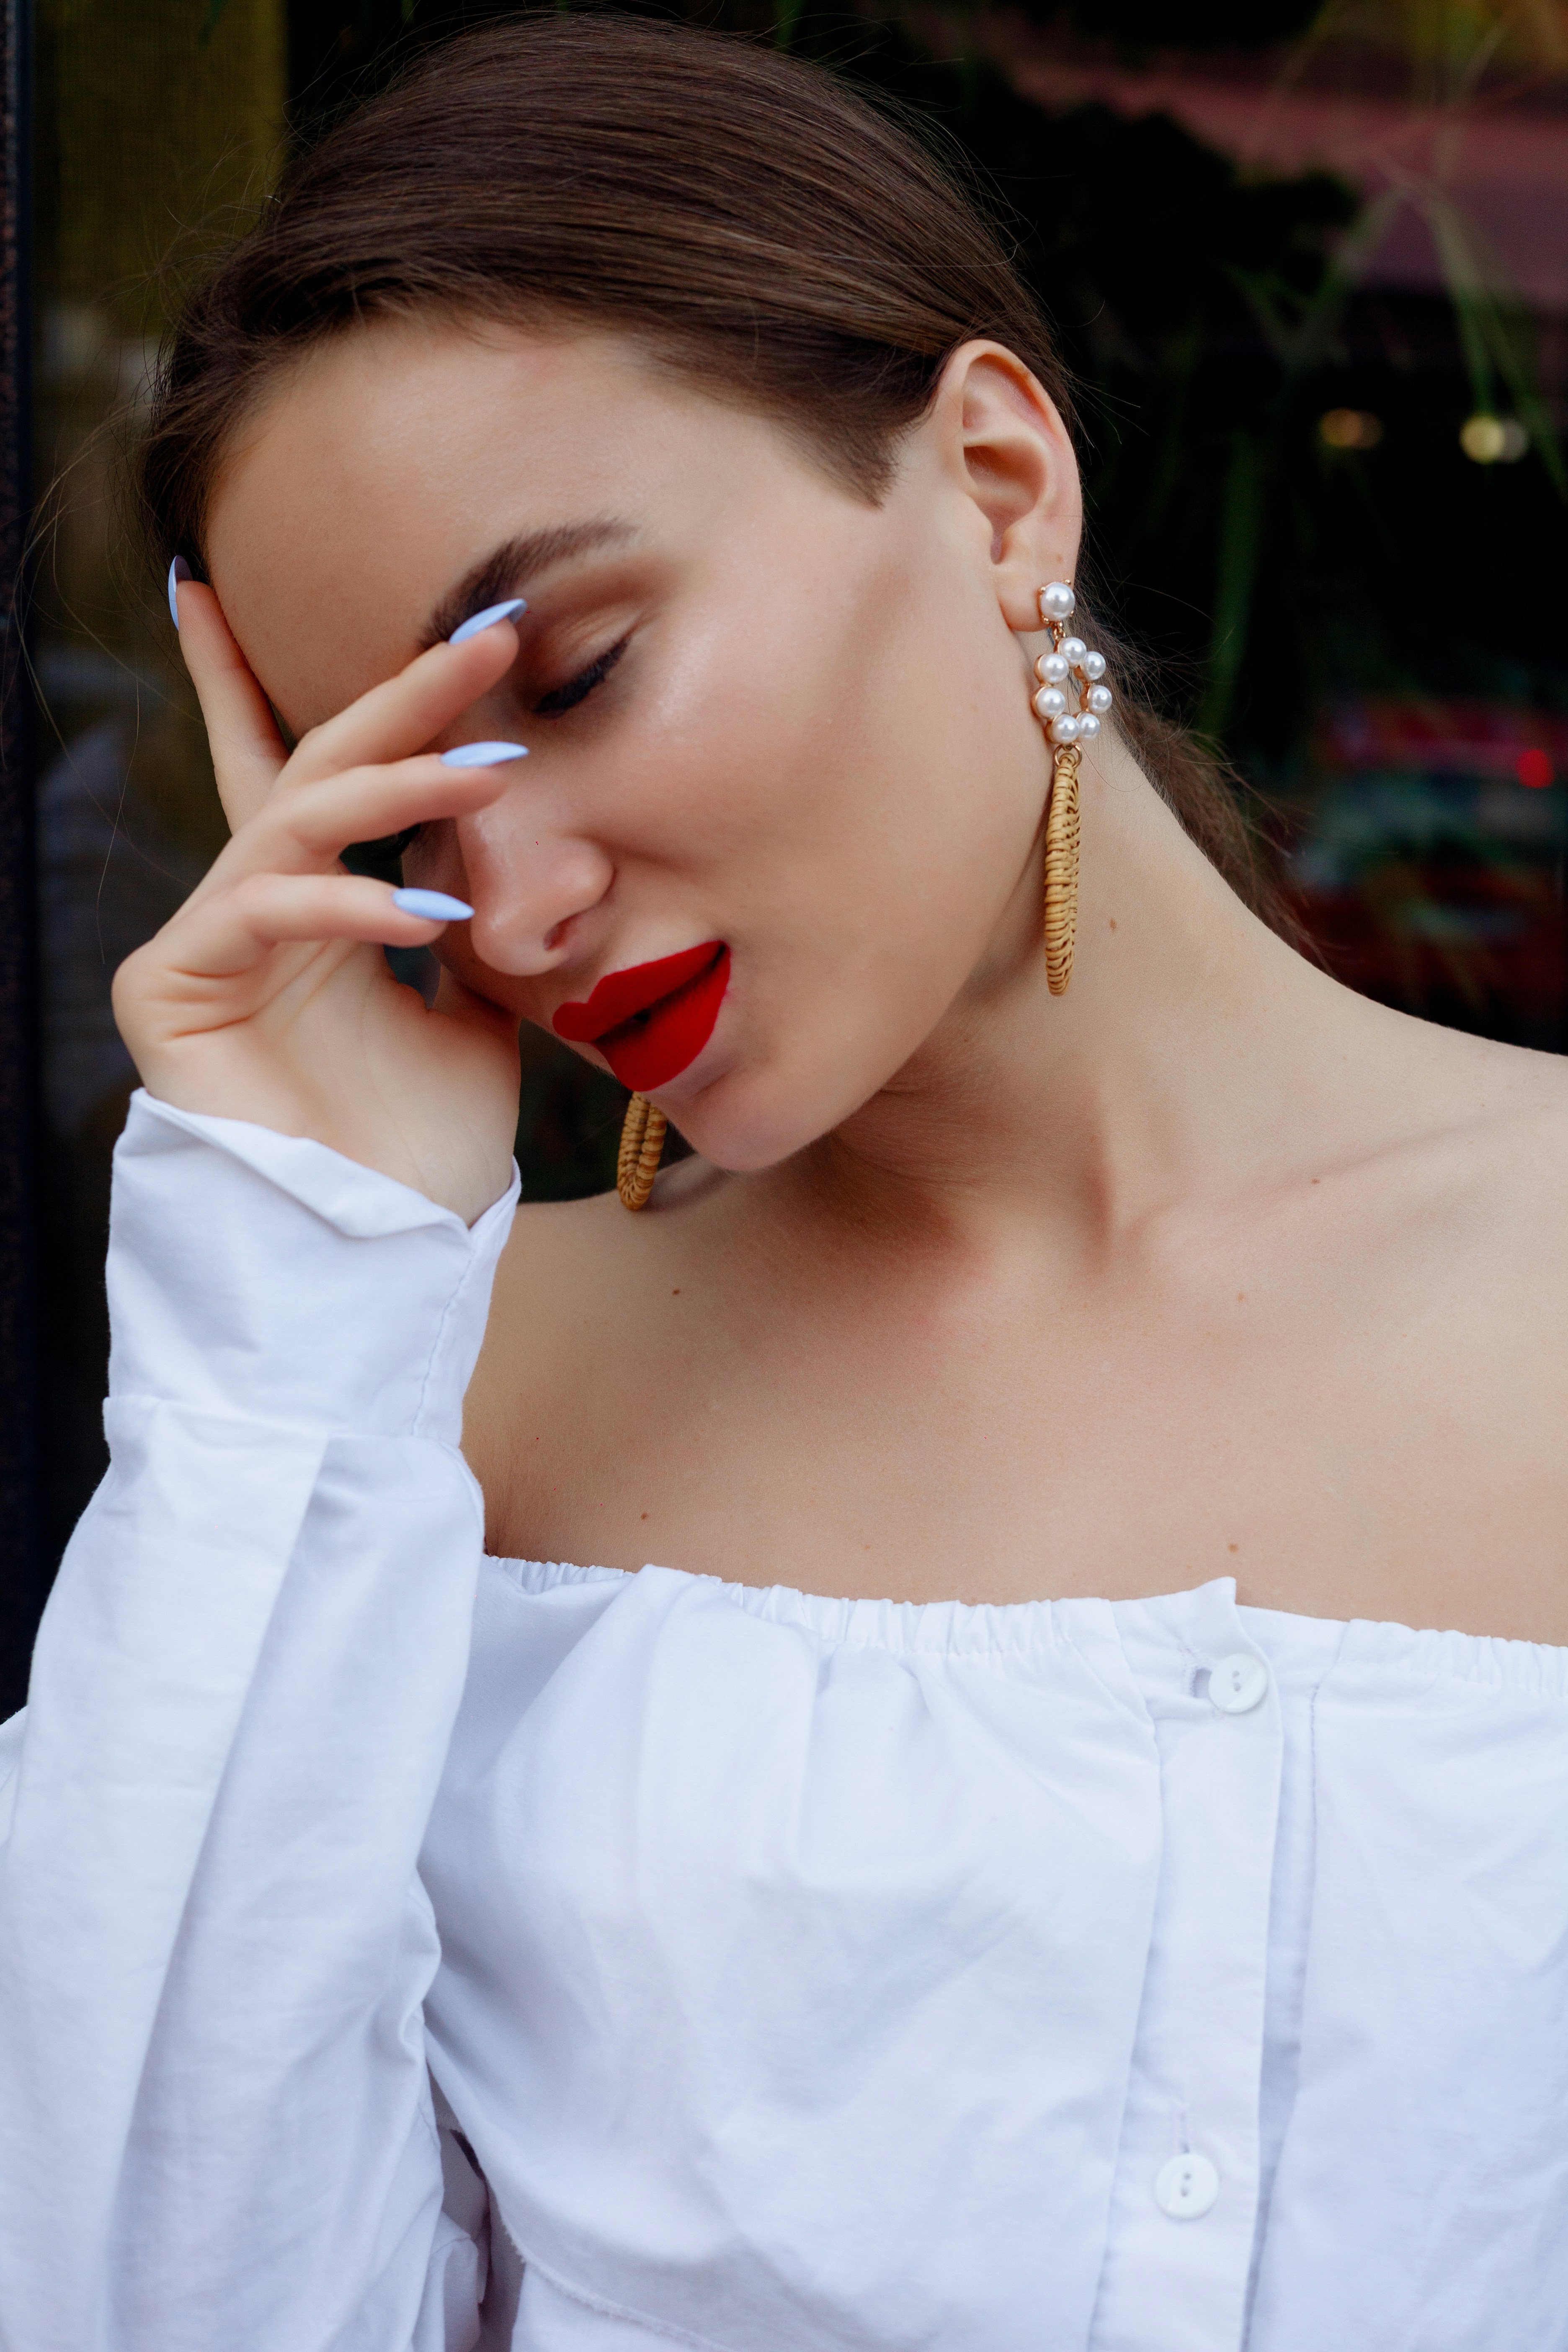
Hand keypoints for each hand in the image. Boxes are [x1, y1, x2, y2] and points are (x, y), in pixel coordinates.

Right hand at [113, 580, 523, 1222]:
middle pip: (322, 762)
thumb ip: (483, 938)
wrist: (378, 1254)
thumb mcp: (480, 1022)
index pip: (330, 771)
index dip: (374, 694)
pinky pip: (264, 908)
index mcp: (322, 907)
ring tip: (496, 773)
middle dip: (404, 695)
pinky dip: (350, 904)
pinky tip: (424, 917)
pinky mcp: (168, 984)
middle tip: (490, 633)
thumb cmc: (422, 1152)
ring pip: (300, 819)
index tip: (446, 623)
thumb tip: (523, 872)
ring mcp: (208, 939)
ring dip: (399, 787)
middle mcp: (260, 905)